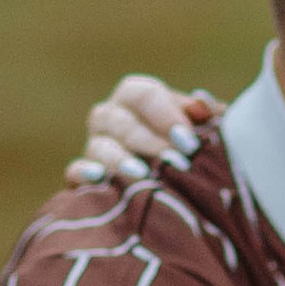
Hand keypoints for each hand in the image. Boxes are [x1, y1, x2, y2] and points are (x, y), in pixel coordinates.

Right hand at [66, 76, 224, 186]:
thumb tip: (202, 107)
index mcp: (137, 98)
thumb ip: (208, 119)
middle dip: (149, 140)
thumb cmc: (192, 152)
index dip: (165, 113)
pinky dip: (85, 174)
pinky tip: (101, 180)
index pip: (142, 93)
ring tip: (143, 175)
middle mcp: (111, 117)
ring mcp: (95, 146)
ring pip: (99, 145)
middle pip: (120, 119)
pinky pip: (76, 171)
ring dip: (121, 160)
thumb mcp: (205, 133)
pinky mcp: (84, 177)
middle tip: (177, 161)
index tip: (189, 139)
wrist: (181, 192)